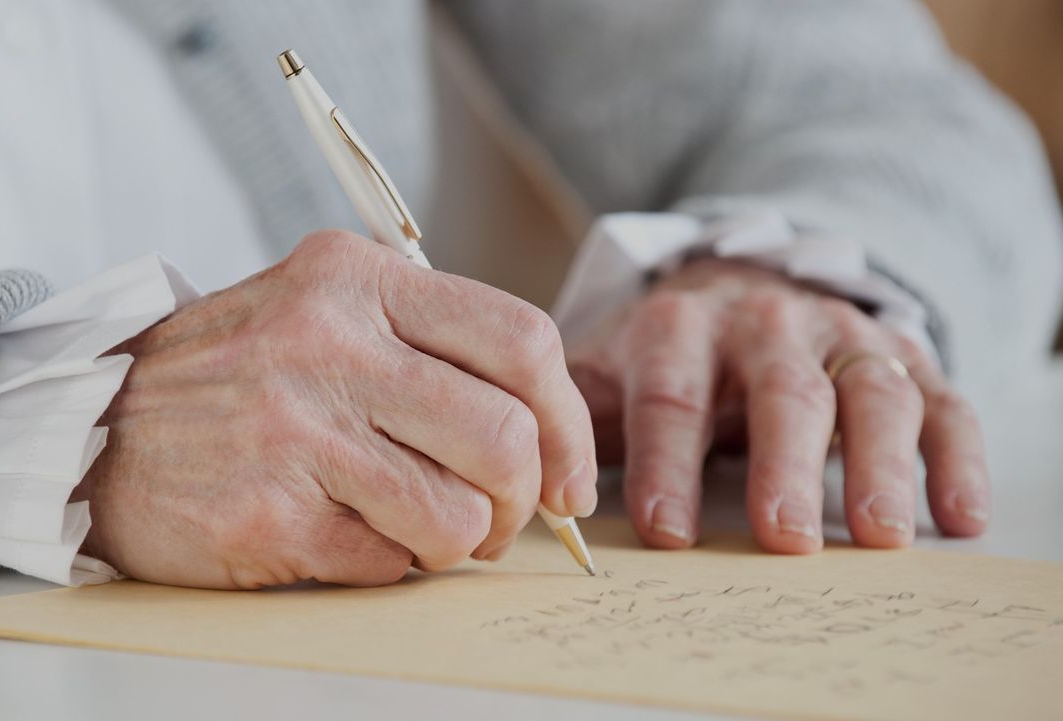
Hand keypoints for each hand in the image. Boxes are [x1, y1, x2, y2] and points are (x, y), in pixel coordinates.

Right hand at [73, 231, 596, 587]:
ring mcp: (293, 430)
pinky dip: (387, 564)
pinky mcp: (267, 513)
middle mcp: (327, 343)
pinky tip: (343, 535)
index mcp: (355, 280)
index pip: (521, 339)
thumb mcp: (318, 310)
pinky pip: (388, 563)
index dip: (570, 421)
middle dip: (523, 500)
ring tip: (416, 528)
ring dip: (455, 542)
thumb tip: (545, 433)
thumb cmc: (229, 378)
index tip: (570, 475)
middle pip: (505, 437)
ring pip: (457, 517)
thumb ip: (424, 346)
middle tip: (499, 518)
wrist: (88, 428)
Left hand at [567, 259, 987, 552]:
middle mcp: (766, 323)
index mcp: (679, 328)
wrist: (741, 286)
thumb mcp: (612, 366)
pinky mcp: (902, 355)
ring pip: (870, 392)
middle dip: (782, 465)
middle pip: (780, 393)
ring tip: (876, 533)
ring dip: (878, 462)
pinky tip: (958, 513)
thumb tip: (540, 484)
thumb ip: (577, 414)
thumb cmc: (668, 353)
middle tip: (784, 538)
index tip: (667, 533)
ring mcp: (841, 336)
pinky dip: (956, 454)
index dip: (665, 465)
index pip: (670, 399)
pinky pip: (941, 399)